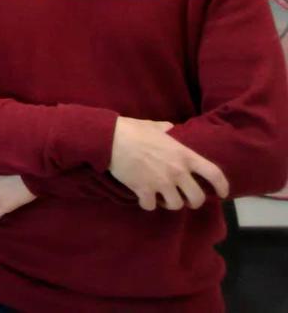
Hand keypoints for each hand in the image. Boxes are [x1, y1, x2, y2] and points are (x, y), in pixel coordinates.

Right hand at [109, 117, 228, 211]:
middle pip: (197, 198)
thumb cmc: (132, 130)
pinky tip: (143, 197)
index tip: (222, 193)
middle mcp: (177, 172)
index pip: (214, 174)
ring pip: (176, 205)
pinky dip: (148, 204)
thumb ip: (166, 129)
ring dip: (169, 203)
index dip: (222, 186)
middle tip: (185, 198)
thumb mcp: (154, 126)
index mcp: (184, 155)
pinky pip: (151, 206)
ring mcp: (162, 183)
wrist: (110, 139)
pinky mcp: (144, 190)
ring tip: (162, 197)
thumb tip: (169, 128)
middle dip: (193, 201)